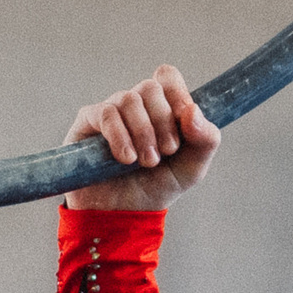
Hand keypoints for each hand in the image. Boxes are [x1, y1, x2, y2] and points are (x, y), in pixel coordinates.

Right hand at [63, 64, 220, 212]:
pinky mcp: (87, 123)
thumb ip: (205, 140)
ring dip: (142, 132)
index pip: (167, 78)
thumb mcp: (192, 168)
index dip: (177, 94)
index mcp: (161, 108)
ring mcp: (111, 111)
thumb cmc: (156, 188)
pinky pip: (106, 114)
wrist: (123, 215)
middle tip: (165, 152)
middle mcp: (135, 105)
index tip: (183, 123)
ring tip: (145, 162)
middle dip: (162, 122)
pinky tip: (125, 159)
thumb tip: (192, 110)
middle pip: (150, 88)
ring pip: (128, 100)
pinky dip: (120, 136)